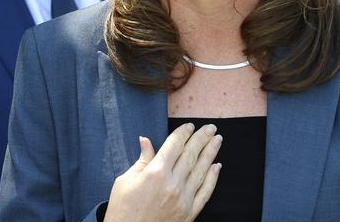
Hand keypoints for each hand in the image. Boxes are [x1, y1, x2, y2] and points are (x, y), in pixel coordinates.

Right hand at [104, 123, 222, 221]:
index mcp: (155, 173)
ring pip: (201, 170)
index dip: (183, 133)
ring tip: (217, 140)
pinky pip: (205, 192)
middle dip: (202, 138)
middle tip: (210, 128)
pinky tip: (216, 167)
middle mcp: (172, 184)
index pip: (174, 145)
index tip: (190, 126)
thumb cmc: (122, 211)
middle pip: (191, 154)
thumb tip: (146, 140)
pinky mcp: (189, 213)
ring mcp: (183, 199)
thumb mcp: (125, 181)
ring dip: (211, 153)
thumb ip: (142, 160)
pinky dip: (212, 178)